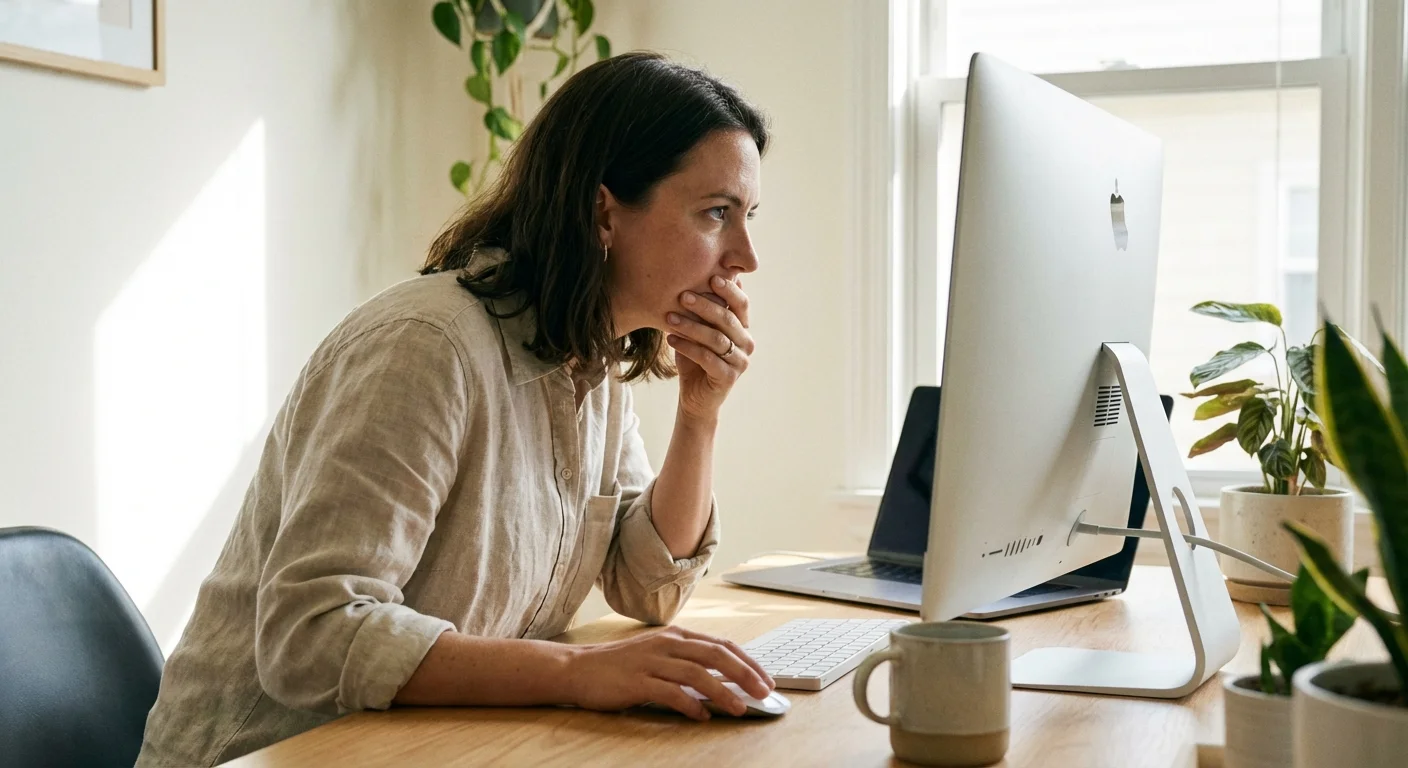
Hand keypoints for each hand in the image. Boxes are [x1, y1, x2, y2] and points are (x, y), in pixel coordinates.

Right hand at [564, 625, 774, 720]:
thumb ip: (688, 663)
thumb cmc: (622, 665)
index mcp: (676, 636)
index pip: (721, 645)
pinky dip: (689, 704)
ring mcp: (651, 661)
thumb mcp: (659, 655)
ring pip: (696, 673)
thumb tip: (724, 682)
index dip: (747, 661)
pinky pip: (669, 692)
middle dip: (744, 673)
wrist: (579, 668)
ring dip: (722, 692)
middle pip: (715, 655)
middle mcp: (667, 644)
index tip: (765, 679)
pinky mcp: (637, 681)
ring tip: (739, 708)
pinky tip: (701, 716)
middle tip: (763, 692)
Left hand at [666, 275, 753, 423]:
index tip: (711, 277)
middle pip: (728, 319)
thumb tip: (695, 274)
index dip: (729, 290)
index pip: (741, 304)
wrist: (695, 398)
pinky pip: (707, 358)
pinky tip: (670, 340)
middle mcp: (746, 343)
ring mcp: (740, 362)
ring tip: (669, 317)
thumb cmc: (695, 359)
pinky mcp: (728, 378)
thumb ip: (702, 310)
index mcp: (743, 328)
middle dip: (704, 305)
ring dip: (691, 326)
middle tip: (683, 295)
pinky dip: (688, 347)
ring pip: (716, 339)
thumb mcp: (698, 331)